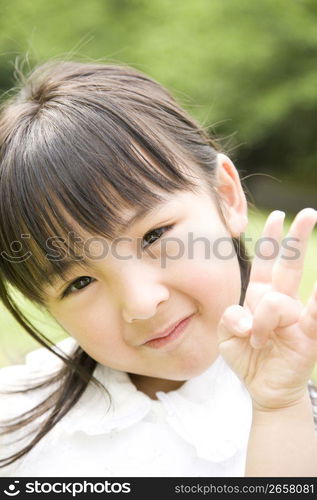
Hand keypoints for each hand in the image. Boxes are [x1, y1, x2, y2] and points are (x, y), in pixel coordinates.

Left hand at [217, 208, 316, 410]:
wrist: (264, 389)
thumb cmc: (247, 357)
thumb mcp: (227, 336)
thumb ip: (230, 319)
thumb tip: (245, 319)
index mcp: (261, 296)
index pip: (266, 261)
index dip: (270, 239)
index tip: (277, 216)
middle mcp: (281, 301)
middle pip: (289, 265)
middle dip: (296, 239)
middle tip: (308, 214)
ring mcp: (297, 317)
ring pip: (277, 302)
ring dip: (261, 323)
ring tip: (256, 341)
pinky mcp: (309, 337)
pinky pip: (314, 317)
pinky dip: (316, 304)